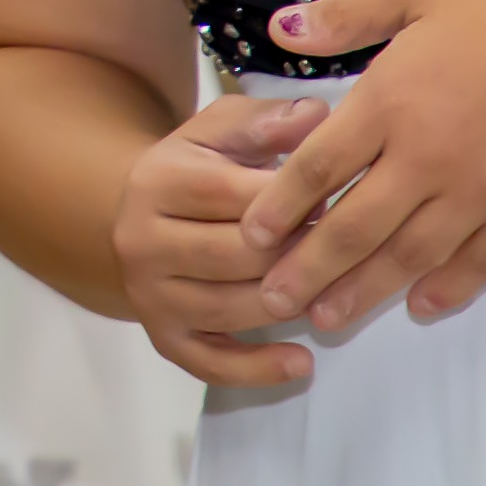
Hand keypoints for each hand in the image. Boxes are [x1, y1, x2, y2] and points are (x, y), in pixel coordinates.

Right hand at [109, 95, 324, 385]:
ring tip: (333, 293)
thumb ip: (267, 120)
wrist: (141, 217)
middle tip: (345, 250)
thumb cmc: (197, 169)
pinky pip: (211, 364)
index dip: (294, 200)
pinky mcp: (161, 336)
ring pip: (229, 308)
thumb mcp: (222, 131)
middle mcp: (141, 239)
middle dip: (297, 254)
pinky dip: (258, 369)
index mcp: (157, 180)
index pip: (233, 195)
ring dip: (288, 304)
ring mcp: (148, 293)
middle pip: (235, 256)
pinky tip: (301, 362)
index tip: (336, 201)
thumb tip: (316, 117)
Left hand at [236, 0, 485, 338]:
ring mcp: (482, 190)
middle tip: (272, 301)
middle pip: (355, 226)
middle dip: (308, 269)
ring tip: (329, 317)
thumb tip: (280, 27)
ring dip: (366, 290)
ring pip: (411, 255)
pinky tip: (420, 305)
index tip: (250, 235)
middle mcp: (429, 156)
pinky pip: (480, 262)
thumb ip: (346, 16)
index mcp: (391, 100)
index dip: (278, 207)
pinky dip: (448, 288)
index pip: (318, 168)